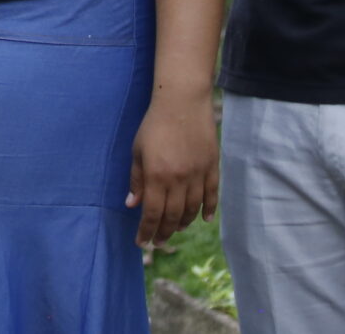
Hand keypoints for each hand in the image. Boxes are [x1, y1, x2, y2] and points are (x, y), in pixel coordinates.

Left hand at [126, 89, 218, 249]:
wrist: (182, 102)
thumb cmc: (154, 125)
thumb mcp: (138, 150)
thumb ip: (136, 179)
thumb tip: (132, 204)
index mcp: (156, 176)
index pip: (151, 213)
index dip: (146, 231)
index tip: (141, 243)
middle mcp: (178, 180)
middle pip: (172, 216)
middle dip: (163, 232)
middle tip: (158, 241)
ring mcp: (198, 175)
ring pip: (193, 210)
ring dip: (183, 224)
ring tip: (175, 230)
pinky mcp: (212, 168)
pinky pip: (212, 195)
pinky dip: (209, 210)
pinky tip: (204, 220)